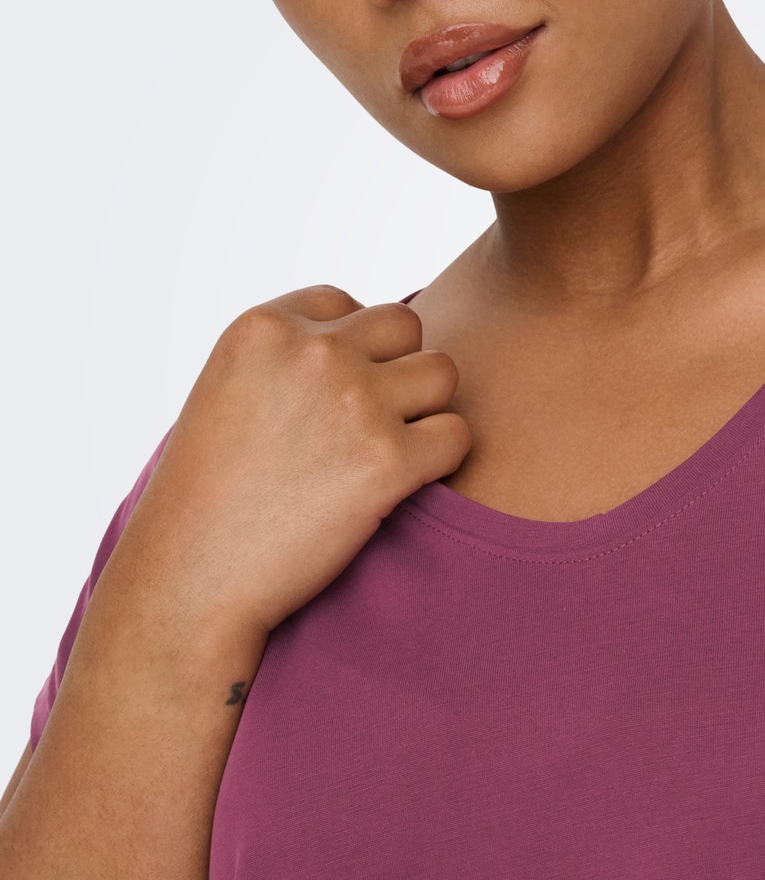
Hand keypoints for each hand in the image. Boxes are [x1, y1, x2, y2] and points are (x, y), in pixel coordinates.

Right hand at [95, 286, 469, 648]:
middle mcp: (313, 351)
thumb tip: (365, 340)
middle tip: (365, 427)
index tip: (325, 401)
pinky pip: (457, 435)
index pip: (346, 303)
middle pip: (405, 326)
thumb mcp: (229, 391)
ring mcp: (355, 402)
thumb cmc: (207, 495)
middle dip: (396, 370)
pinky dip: (440, 460)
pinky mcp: (388, 461)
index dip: (350, 350)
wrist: (193, 576)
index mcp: (264, 326)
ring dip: (426, 410)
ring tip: (384, 452)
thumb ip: (289, 356)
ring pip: (443, 373)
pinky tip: (401, 484)